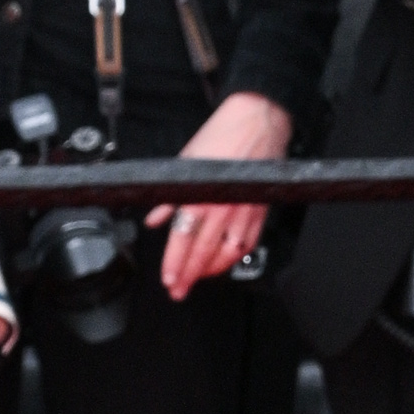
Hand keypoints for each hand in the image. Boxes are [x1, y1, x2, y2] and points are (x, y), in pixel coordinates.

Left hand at [151, 90, 294, 293]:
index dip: (174, 263)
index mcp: (200, 194)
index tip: (169, 279)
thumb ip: (170, 195)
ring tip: (198, 279)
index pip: (182, 238)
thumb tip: (155, 218)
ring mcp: (243, 212)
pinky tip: (224, 262)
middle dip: (189, 276)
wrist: (258, 123)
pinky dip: (234, 258)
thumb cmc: (224, 136)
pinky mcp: (259, 212)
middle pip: (202, 252)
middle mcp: (221, 207)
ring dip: (211, 271)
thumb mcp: (187, 162)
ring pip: (226, 254)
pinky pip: (247, 244)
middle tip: (178, 291)